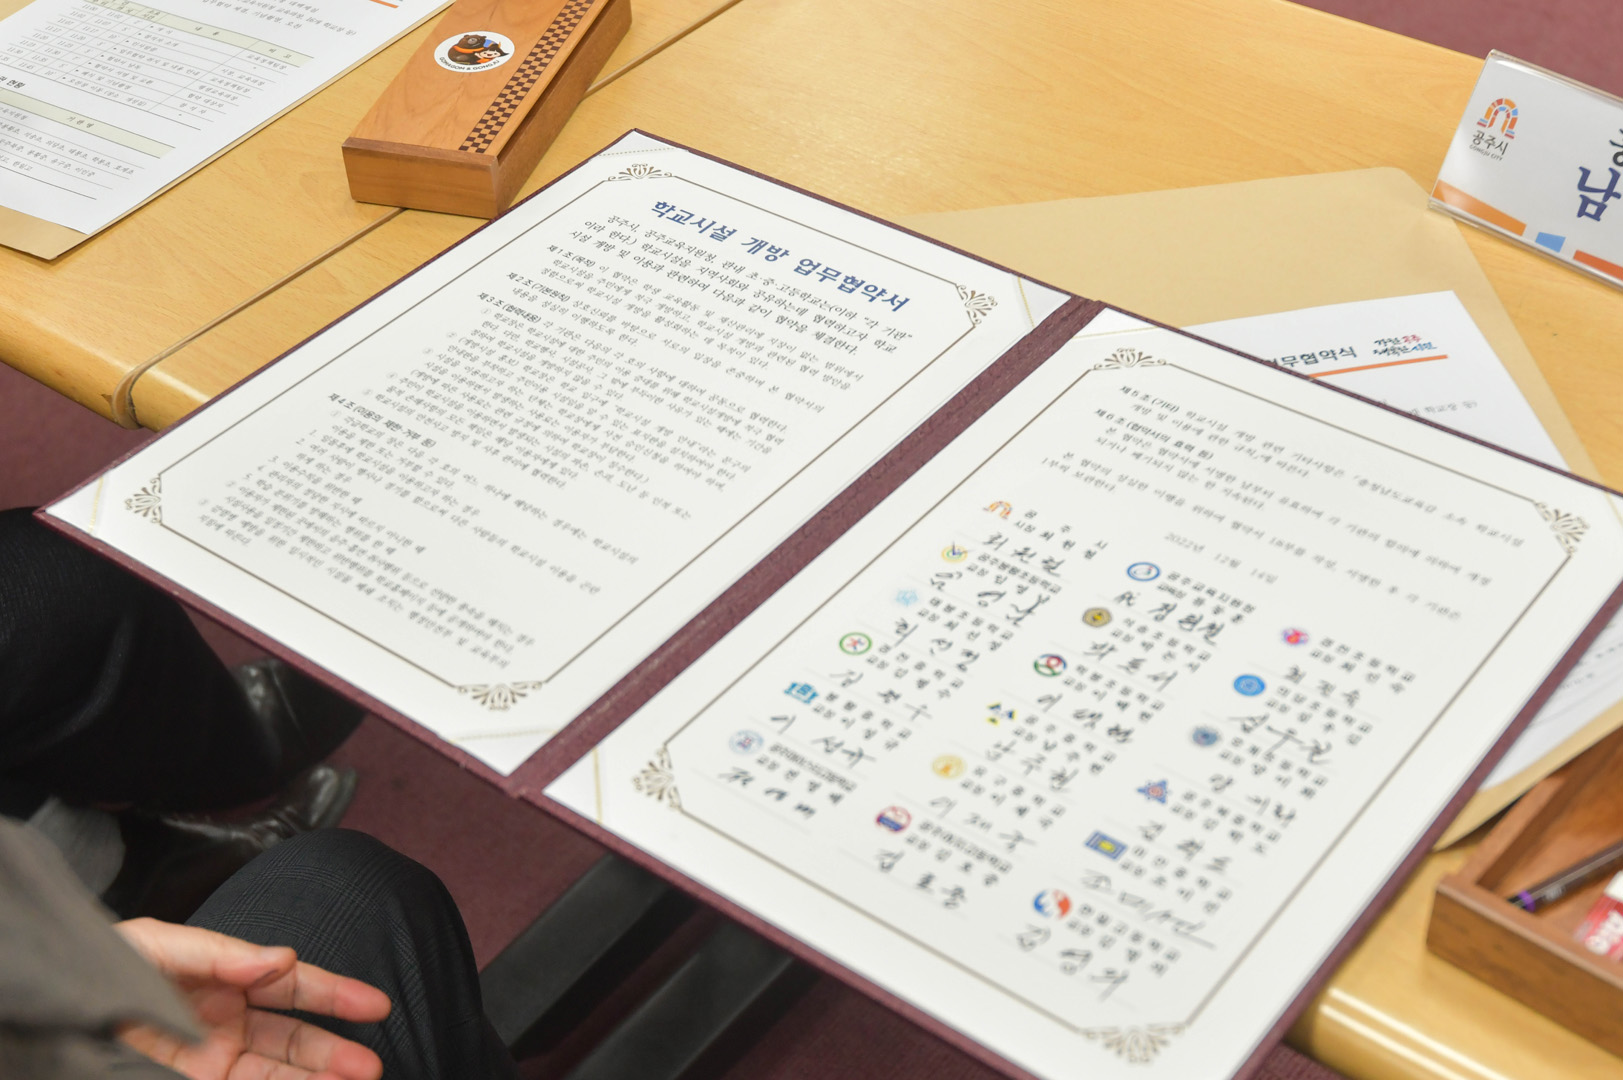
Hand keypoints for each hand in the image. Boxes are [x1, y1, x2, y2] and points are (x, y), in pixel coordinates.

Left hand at [114, 917, 391, 1079]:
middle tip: (368, 1067)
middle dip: (332, 1052)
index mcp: (220, 978)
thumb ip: (219, 953)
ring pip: (276, 1073)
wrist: (44, 1016)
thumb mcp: (154, 948)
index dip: (334, 994)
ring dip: (316, 1079)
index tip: (373, 1005)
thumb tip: (281, 959)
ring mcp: (209, 1061)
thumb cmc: (97, 971)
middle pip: (292, 1037)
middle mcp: (222, 1022)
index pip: (289, 986)